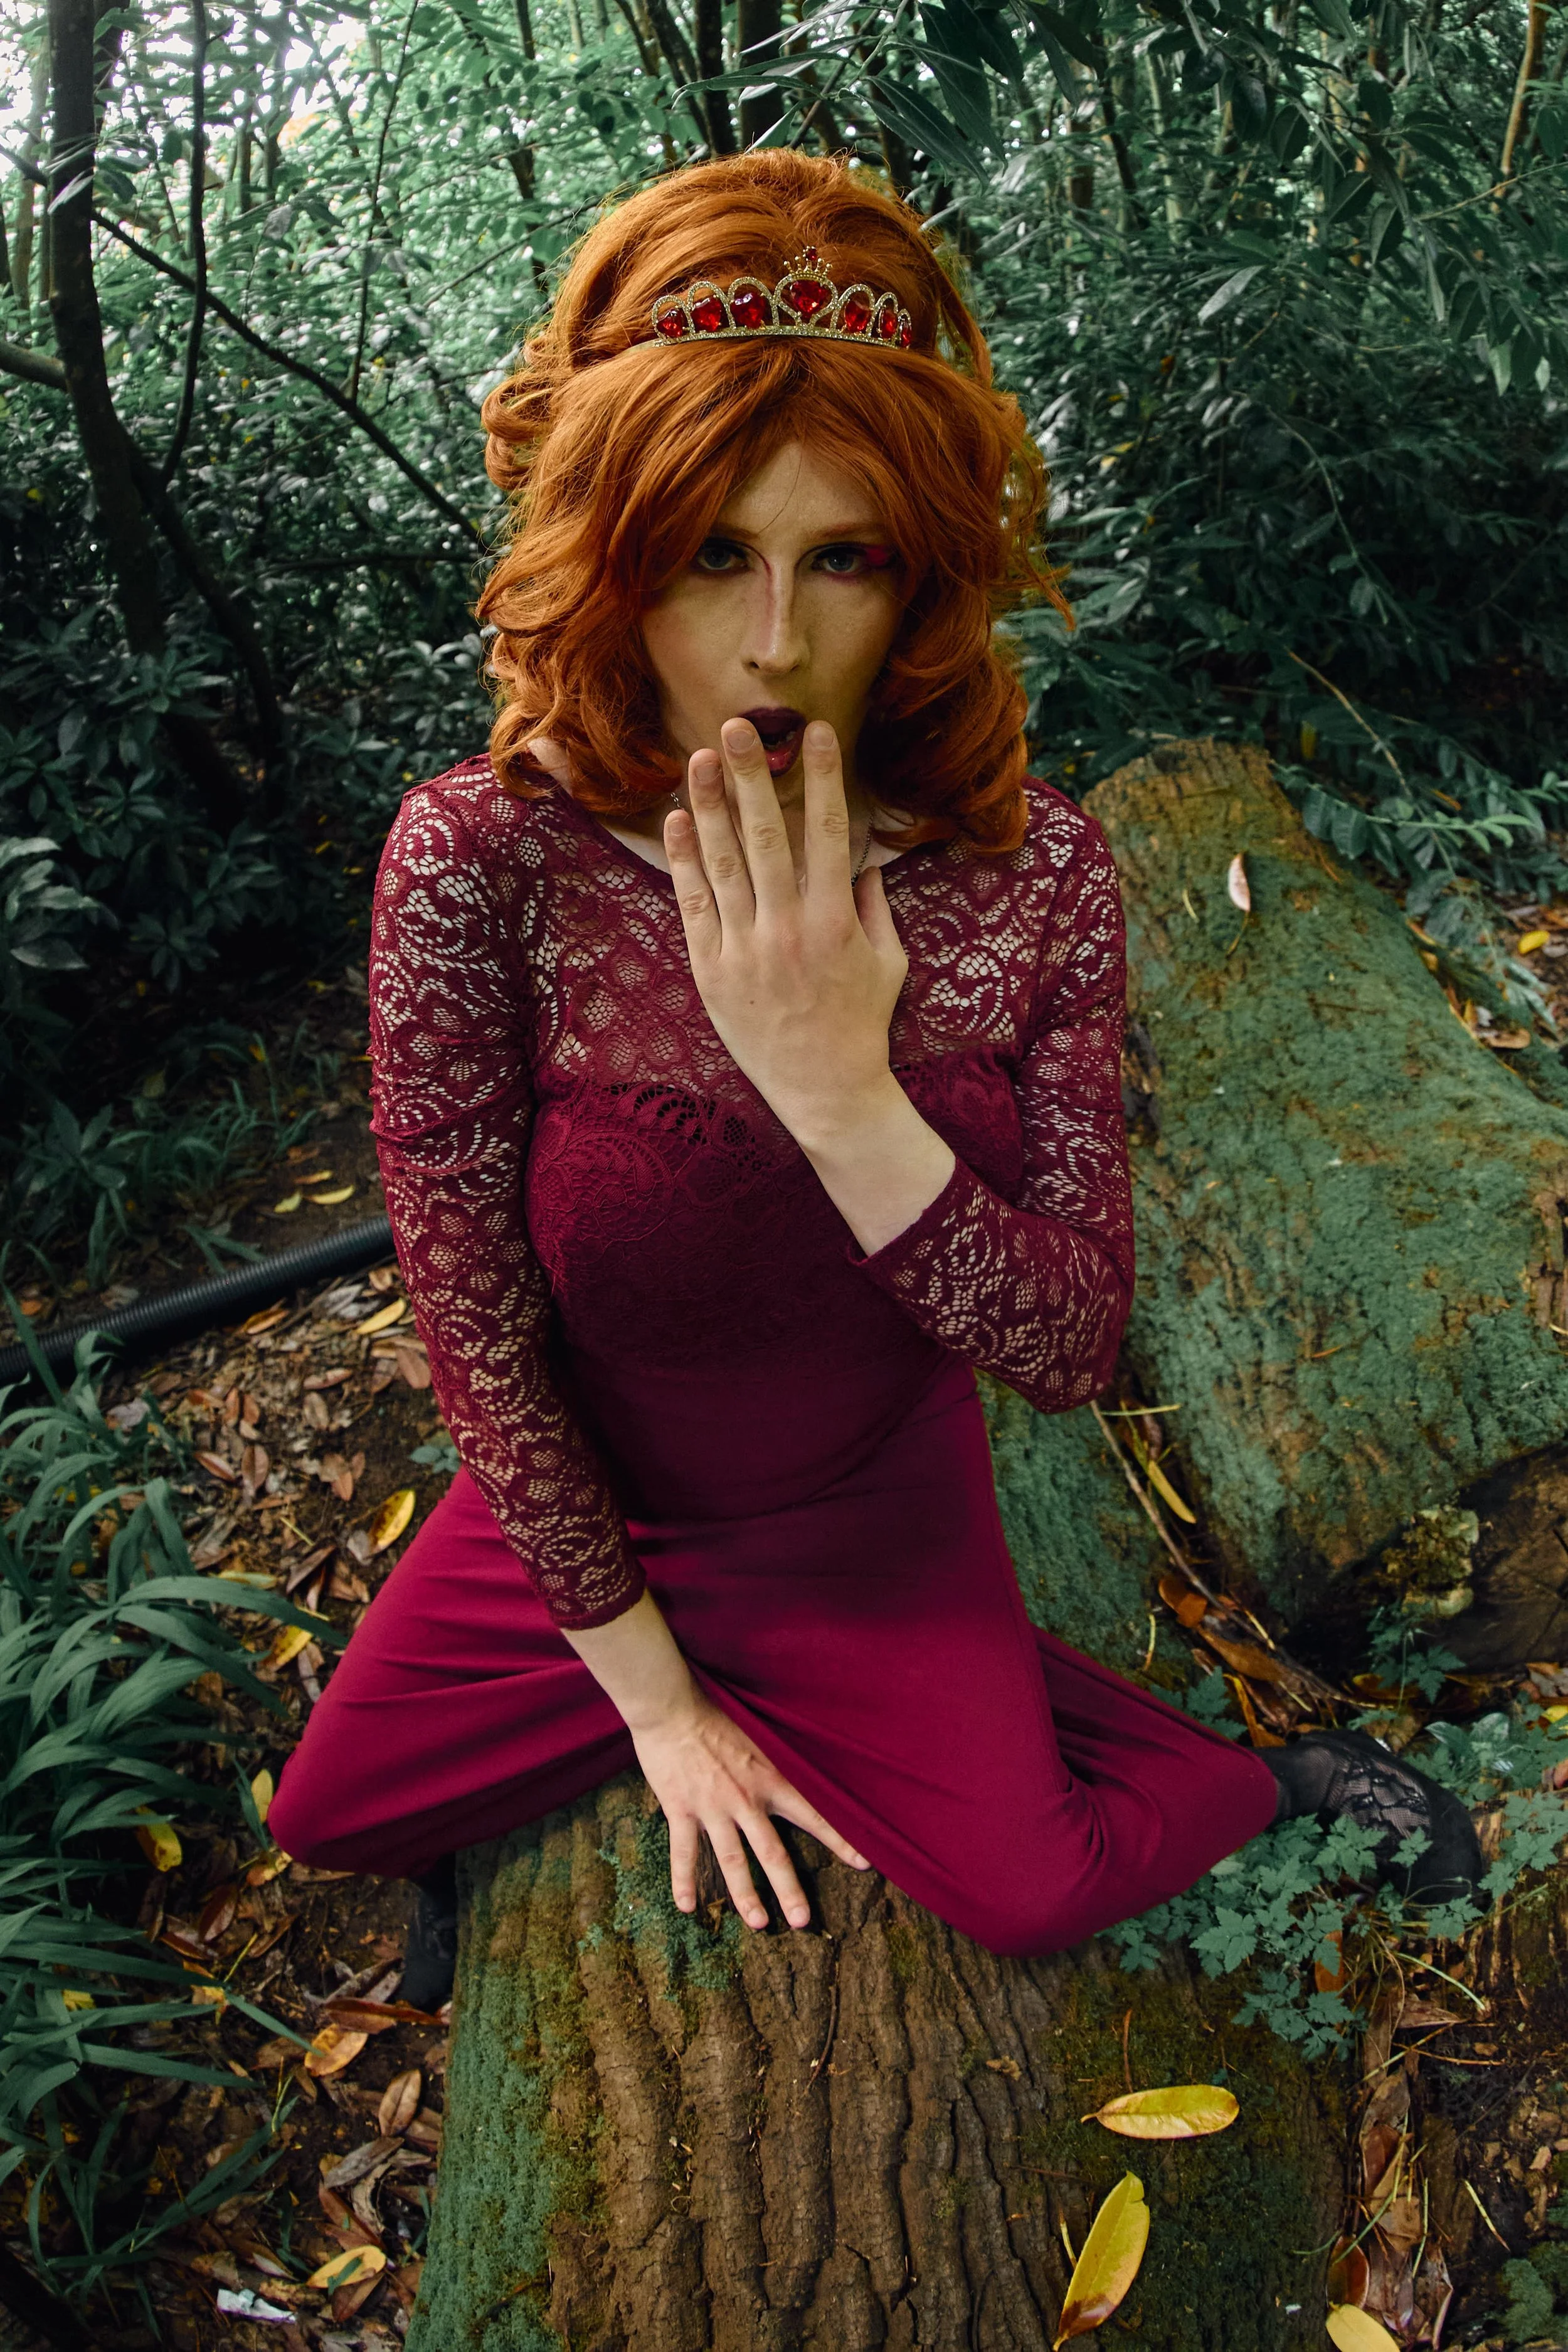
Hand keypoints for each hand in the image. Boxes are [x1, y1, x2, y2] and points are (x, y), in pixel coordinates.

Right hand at [629, 1683, 869, 1930]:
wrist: (672, 1707)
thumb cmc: (717, 1714)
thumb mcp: (760, 1734)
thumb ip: (780, 1757)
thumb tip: (809, 1767)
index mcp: (770, 1779)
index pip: (814, 1815)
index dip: (840, 1840)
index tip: (864, 1863)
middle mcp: (745, 1799)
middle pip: (772, 1852)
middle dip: (789, 1889)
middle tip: (803, 1921)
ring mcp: (712, 1808)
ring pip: (733, 1860)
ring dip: (745, 1895)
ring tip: (758, 1923)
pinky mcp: (681, 1809)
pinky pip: (683, 1852)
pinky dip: (684, 1881)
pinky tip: (687, 1907)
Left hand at [665, 719, 908, 1140]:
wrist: (826, 1092)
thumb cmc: (862, 1025)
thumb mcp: (888, 963)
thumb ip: (875, 907)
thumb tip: (863, 859)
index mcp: (836, 921)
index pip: (828, 833)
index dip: (821, 778)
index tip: (816, 732)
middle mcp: (788, 928)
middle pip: (766, 836)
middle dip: (751, 776)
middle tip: (737, 727)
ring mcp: (745, 950)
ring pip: (724, 863)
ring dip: (710, 805)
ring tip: (699, 758)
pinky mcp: (712, 972)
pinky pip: (695, 905)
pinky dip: (685, 861)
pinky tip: (678, 821)